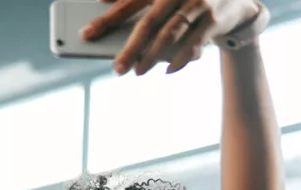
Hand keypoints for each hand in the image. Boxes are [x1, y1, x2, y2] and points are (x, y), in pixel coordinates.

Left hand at [82, 0, 260, 75]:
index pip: (129, 1)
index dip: (107, 18)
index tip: (86, 33)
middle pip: (149, 21)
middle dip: (130, 47)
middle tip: (116, 68)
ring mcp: (198, 4)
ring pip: (170, 33)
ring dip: (152, 55)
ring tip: (137, 71)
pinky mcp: (214, 19)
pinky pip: (194, 43)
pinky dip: (181, 58)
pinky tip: (168, 70)